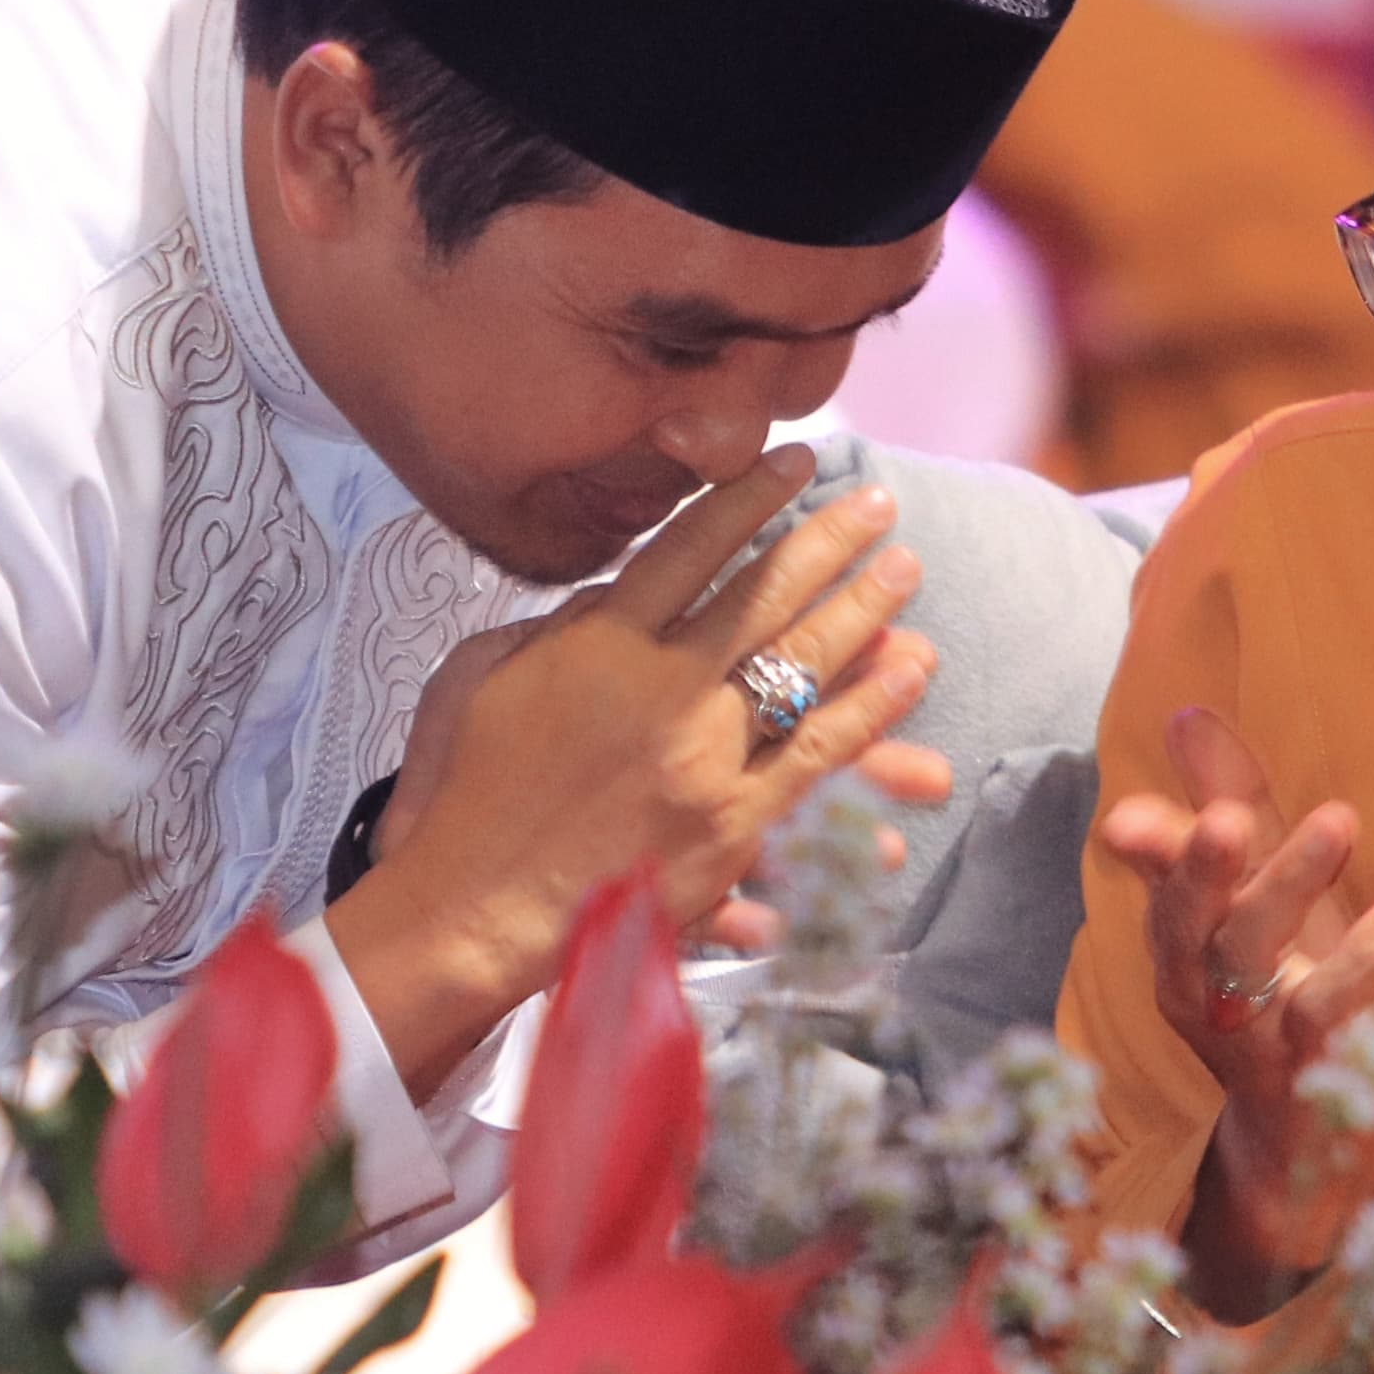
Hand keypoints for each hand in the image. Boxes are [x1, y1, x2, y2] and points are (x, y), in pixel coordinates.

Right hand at [336, 447, 950, 1088]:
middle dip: (828, 540)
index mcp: (597, 644)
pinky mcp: (732, 825)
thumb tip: (622, 586)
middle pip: (764, 594)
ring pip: (805, 664)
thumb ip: (560, 625)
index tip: (795, 461)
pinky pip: (818, 757)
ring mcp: (704, 757)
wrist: (471, 912)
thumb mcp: (481, 678)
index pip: (691, 548)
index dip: (749, 498)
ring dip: (864, 608)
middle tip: (876, 502)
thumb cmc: (463, 796)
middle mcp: (661, 688)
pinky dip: (870, 709)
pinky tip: (909, 669)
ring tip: (906, 568)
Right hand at [1095, 704, 1373, 1318]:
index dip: (1150, 851)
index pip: (1157, 885)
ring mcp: (1250, 1038)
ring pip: (1255, 961)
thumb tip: (1186, 716)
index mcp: (1181, 944)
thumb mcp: (1251, 902)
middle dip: (1202, 870)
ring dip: (1291, 890)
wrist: (1304, 1143)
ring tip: (1339, 822)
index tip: (1132, 820)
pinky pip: (1333, 1013)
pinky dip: (1366, 960)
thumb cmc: (1275, 998)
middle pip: (1190, 924)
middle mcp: (1199, 991)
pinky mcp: (1311, 1073)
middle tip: (1227, 819)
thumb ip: (1223, 810)